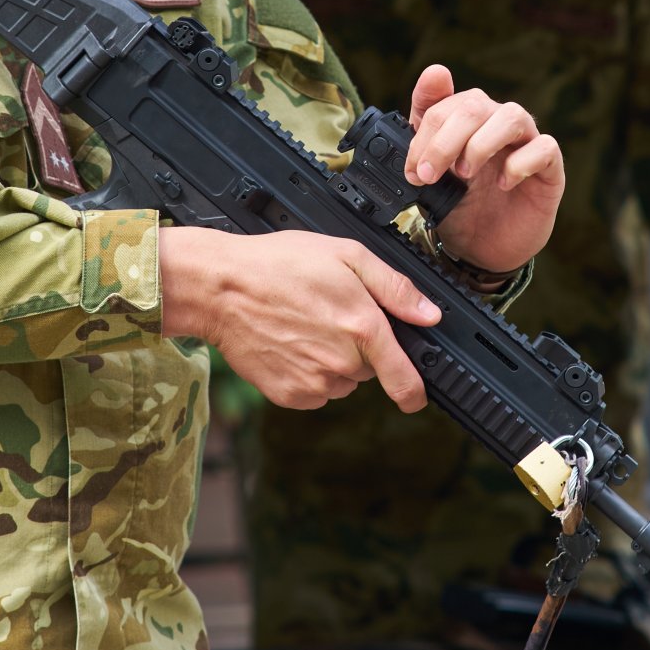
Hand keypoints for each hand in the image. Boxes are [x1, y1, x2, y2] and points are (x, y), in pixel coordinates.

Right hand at [158, 227, 440, 410]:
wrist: (221, 288)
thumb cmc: (279, 265)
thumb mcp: (346, 255)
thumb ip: (394, 288)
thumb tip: (429, 314)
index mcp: (362, 328)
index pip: (404, 379)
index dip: (415, 391)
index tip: (417, 395)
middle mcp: (341, 362)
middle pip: (369, 369)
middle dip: (360, 348)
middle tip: (331, 315)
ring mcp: (313, 382)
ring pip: (342, 381)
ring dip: (333, 361)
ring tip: (305, 325)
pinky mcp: (288, 394)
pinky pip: (314, 391)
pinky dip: (309, 373)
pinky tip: (291, 343)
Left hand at [404, 65, 563, 272]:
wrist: (483, 249)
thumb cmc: (460, 206)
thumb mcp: (429, 174)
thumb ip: (424, 133)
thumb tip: (431, 76)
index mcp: (465, 119)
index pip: (445, 100)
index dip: (425, 129)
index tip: (413, 163)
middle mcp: (496, 122)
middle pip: (474, 105)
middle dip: (444, 142)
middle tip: (428, 175)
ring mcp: (525, 141)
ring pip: (511, 116)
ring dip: (480, 145)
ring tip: (464, 174)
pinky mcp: (549, 166)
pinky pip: (545, 147)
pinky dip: (520, 164)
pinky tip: (503, 184)